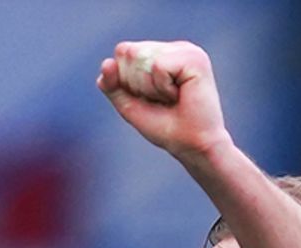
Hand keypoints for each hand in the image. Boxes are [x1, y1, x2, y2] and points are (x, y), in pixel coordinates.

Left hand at [97, 41, 231, 161]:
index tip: (150, 99)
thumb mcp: (129, 105)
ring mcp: (186, 50)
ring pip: (141, 58)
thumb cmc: (165, 128)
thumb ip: (112, 85)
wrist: (192, 147)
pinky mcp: (194, 58)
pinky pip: (158, 66)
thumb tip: (106, 63)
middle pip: (128, 52)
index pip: (123, 52)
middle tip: (162, 100)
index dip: (127, 80)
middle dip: (137, 84)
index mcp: (160, 54)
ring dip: (150, 88)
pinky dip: (162, 88)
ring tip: (172, 99)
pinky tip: (180, 95)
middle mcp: (173, 48)